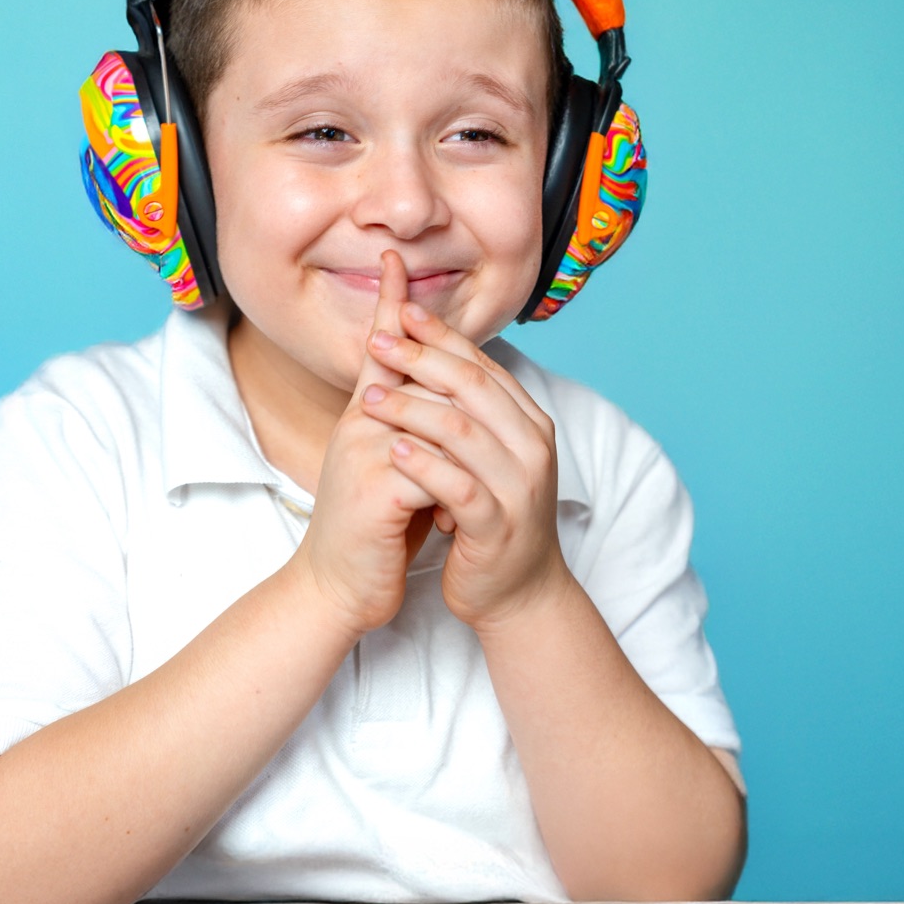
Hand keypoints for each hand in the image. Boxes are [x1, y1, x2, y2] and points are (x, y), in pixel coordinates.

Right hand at [291, 251, 442, 636]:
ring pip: (432, 413)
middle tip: (427, 285)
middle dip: (430, 335)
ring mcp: (363, 454)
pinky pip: (435, 465)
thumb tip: (444, 390)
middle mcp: (359, 425)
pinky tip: (462, 502)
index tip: (397, 258)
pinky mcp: (377, 492)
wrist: (339, 590)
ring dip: (462, 419)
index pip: (382, 350)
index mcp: (365, 418)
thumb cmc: (377, 529)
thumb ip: (412, 427)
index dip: (391, 305)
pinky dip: (457, 479)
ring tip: (481, 425)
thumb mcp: (394, 466)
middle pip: (409, 365)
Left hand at [356, 297, 569, 631]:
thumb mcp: (488, 458)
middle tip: (377, 343)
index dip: (441, 337)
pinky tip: (394, 452)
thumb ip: (470, 413)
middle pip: (474, 388)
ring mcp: (520, 487)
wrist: (518, 591)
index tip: (401, 312)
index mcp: (530, 424)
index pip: (484, 366)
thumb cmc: (491, 519)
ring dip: (412, 409)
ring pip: (463, 432)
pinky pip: (459, 486)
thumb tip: (433, 357)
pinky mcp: (498, 525)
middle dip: (421, 360)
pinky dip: (425, 466)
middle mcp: (533, 448)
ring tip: (369, 399)